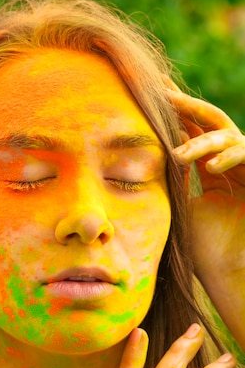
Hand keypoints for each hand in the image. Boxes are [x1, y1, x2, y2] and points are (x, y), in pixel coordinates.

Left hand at [166, 84, 244, 348]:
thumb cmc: (203, 250)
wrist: (229, 273)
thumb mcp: (178, 207)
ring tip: (178, 156)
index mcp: (209, 171)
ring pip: (226, 135)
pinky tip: (210, 166)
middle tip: (162, 93)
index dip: (174, 112)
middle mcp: (230, 165)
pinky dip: (230, 155)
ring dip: (202, 142)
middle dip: (187, 106)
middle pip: (210, 121)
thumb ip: (167, 182)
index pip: (193, 131)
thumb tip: (137, 160)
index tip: (151, 93)